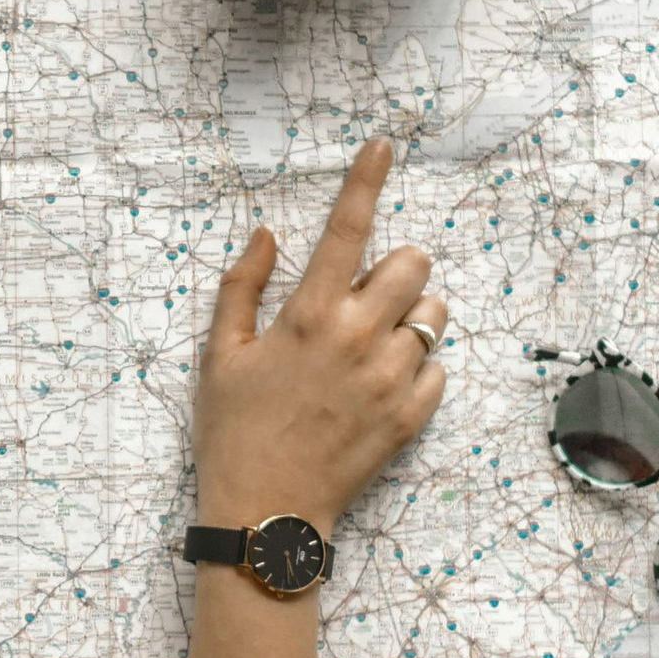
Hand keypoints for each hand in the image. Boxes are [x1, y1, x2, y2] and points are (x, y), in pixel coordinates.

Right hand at [194, 138, 446, 534]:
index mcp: (307, 316)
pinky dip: (416, 369)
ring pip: (433, 316)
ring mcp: (390, 379)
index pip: (347, 228)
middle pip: (413, 264)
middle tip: (365, 297)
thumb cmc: (233, 431)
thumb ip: (241, 287)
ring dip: (410, 318)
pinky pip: (438, 370)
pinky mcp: (411, 417)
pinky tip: (379, 388)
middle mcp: (357, 338)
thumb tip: (268, 234)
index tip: (384, 144)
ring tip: (374, 345)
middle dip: (395, 269)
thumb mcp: (220, 355)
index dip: (366, 178)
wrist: (265, 513)